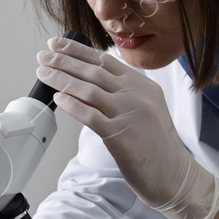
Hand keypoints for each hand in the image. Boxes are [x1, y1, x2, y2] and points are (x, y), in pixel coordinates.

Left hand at [37, 35, 218, 218]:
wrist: (175, 176)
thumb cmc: (156, 145)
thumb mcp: (145, 108)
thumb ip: (122, 93)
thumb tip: (86, 81)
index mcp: (142, 85)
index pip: (105, 61)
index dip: (78, 50)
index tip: (57, 43)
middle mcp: (136, 95)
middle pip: (93, 72)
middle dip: (64, 61)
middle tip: (43, 55)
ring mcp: (129, 114)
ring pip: (89, 90)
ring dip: (61, 79)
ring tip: (43, 73)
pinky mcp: (120, 136)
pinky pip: (90, 116)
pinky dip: (72, 105)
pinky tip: (58, 99)